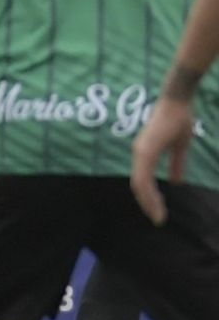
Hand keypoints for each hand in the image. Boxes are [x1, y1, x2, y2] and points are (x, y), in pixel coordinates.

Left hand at [131, 97, 195, 223]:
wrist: (178, 99)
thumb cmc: (179, 118)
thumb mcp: (180, 146)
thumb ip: (176, 164)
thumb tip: (176, 182)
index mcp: (145, 154)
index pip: (143, 181)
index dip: (150, 197)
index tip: (159, 212)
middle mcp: (139, 154)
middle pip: (138, 186)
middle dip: (148, 204)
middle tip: (158, 220)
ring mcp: (140, 152)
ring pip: (139, 184)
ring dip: (148, 202)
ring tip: (158, 216)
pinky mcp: (145, 150)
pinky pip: (143, 176)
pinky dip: (148, 192)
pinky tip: (156, 203)